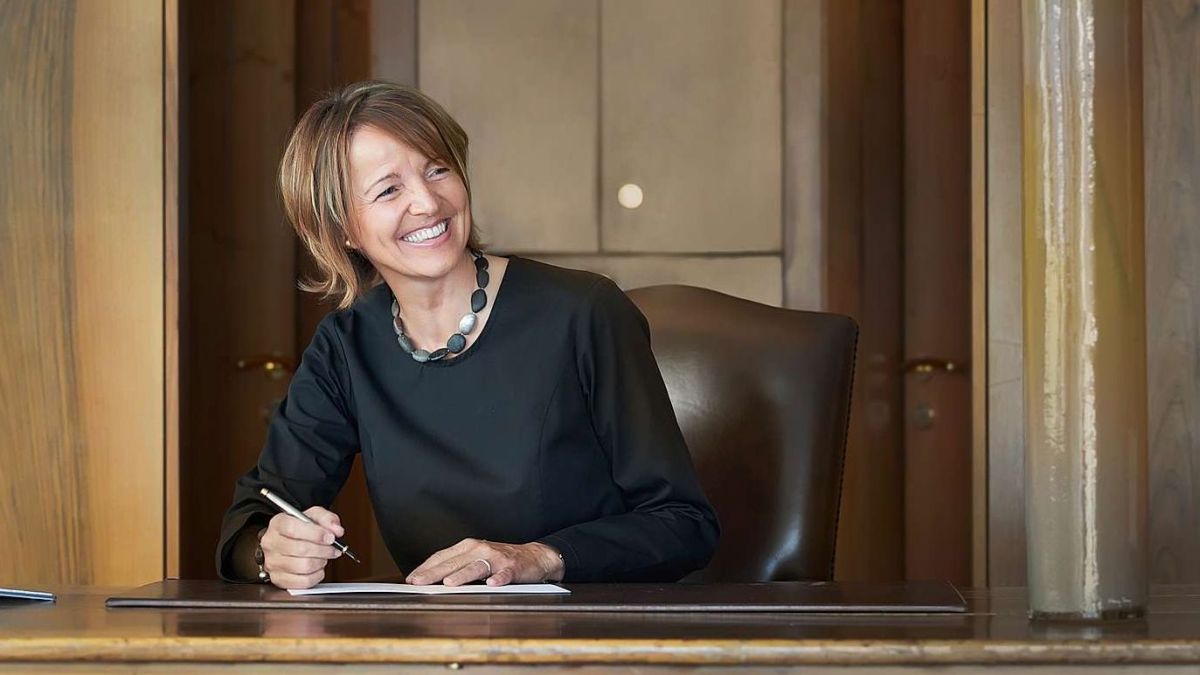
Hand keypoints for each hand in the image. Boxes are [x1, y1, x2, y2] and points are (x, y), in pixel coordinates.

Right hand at [259, 506, 343, 588]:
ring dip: (321, 562)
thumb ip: (327, 519)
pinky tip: (318, 568)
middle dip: (324, 550)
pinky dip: (317, 576)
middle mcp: (271, 543)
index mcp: (278, 524)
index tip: (330, 537)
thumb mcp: (314, 516)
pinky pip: (304, 581)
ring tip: (323, 557)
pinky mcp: (278, 579)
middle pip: (300, 549)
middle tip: (332, 549)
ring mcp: (273, 563)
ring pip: (304, 566)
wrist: (287, 542)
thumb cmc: (300, 529)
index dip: (316, 534)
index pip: (293, 528)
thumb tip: (336, 530)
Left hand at [406, 538, 563, 586]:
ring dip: (463, 575)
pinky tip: (492, 584)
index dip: (426, 568)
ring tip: (449, 583)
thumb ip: (455, 566)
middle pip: (454, 562)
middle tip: (419, 583)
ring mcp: (497, 558)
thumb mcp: (476, 558)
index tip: (411, 579)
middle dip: (434, 573)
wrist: (534, 556)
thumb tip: (428, 580)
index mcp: (468, 547)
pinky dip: (498, 579)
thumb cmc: (500, 560)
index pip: (442, 556)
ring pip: (476, 567)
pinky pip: (504, 574)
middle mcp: (480, 549)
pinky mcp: (513, 567)